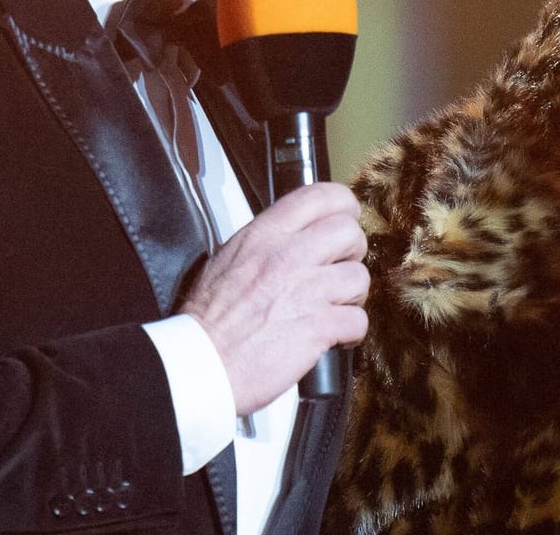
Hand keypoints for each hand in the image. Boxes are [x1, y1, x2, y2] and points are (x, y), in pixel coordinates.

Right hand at [176, 181, 367, 414]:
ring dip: (353, 295)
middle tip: (340, 269)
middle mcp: (287, 256)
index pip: (318, 196)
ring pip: (359, 276)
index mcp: (263, 236)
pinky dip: (351, 331)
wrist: (200, 363)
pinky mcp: (317, 326)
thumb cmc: (209, 320)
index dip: (342, 205)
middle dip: (353, 251)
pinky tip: (335, 336)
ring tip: (335, 307)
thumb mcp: (228, 259)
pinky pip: (358, 319)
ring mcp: (305, 290)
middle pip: (349, 231)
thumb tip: (293, 237)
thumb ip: (265, 243)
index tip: (345, 218)